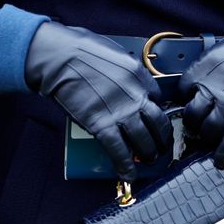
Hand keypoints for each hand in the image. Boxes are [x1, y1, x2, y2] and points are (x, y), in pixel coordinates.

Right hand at [24, 21, 172, 179]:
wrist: (60, 57)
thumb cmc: (82, 49)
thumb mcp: (115, 52)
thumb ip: (126, 70)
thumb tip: (128, 81)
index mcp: (138, 74)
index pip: (157, 97)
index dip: (155, 110)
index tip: (151, 117)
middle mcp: (135, 94)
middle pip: (158, 122)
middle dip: (162, 137)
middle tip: (161, 145)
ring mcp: (120, 111)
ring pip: (144, 140)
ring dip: (149, 154)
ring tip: (149, 160)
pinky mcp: (101, 125)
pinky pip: (119, 150)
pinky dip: (126, 165)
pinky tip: (129, 174)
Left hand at [178, 12, 223, 168]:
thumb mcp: (221, 49)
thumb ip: (206, 67)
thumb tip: (196, 83)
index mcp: (203, 68)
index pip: (181, 91)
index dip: (185, 99)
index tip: (190, 104)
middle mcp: (213, 86)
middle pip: (193, 115)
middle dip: (194, 123)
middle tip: (199, 125)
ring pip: (210, 129)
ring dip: (208, 137)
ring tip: (211, 138)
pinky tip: (221, 161)